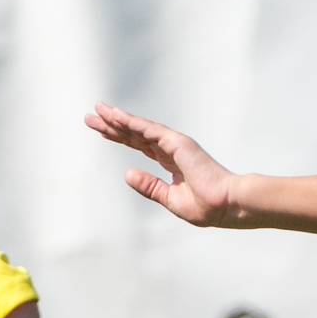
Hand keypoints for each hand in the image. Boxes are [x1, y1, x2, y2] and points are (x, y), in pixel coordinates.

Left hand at [88, 103, 243, 226]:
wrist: (226, 205)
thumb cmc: (206, 207)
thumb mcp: (170, 199)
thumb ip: (150, 186)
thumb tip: (127, 174)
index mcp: (171, 162)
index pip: (140, 145)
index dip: (121, 137)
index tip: (102, 131)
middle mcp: (171, 149)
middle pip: (135, 134)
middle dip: (112, 125)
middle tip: (90, 116)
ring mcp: (175, 144)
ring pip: (139, 128)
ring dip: (117, 119)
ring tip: (97, 110)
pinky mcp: (177, 143)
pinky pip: (149, 130)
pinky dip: (131, 122)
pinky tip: (115, 116)